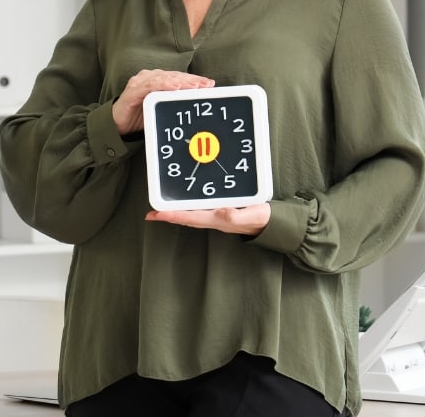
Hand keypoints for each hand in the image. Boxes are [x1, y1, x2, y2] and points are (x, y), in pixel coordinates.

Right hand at [112, 69, 214, 134]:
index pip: (179, 78)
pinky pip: (149, 86)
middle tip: (205, 85)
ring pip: (164, 79)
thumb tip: (196, 107)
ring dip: (180, 82)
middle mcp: (150, 78)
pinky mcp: (132, 91)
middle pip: (174, 76)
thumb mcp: (161, 110)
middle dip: (191, 81)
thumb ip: (174, 104)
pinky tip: (173, 87)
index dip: (194, 80)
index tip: (210, 84)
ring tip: (193, 86)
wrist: (117, 126)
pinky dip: (162, 85)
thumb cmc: (140, 116)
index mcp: (158, 80)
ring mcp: (140, 83)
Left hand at [145, 203, 270, 236]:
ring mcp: (218, 216)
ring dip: (176, 212)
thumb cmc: (263, 219)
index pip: (190, 217)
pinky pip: (200, 209)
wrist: (273, 224)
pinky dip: (189, 206)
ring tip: (162, 209)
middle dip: (169, 215)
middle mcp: (215, 219)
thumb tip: (221, 214)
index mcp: (219, 219)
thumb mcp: (254, 215)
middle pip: (186, 217)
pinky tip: (185, 201)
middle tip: (151, 213)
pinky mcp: (222, 211)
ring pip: (192, 214)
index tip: (155, 215)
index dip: (172, 216)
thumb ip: (238, 216)